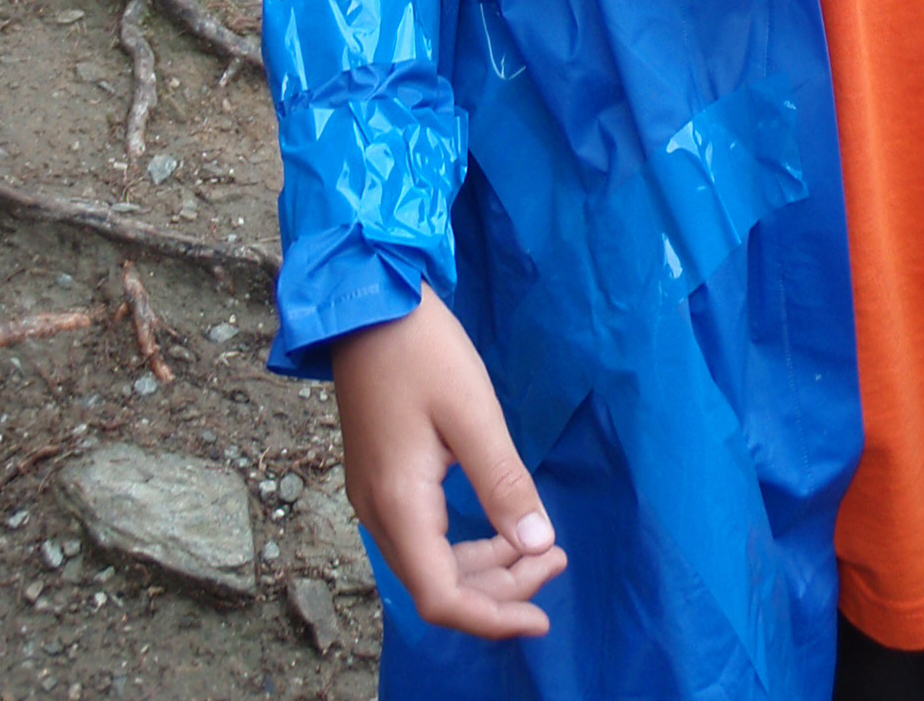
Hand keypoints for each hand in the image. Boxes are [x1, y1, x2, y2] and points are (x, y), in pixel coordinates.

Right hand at [334, 286, 566, 638]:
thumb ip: (503, 481)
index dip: (493, 617)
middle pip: (438, 587)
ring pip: (430, 565)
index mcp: (399, 504)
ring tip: (540, 548)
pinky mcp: (380, 480)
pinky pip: (424, 538)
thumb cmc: (422, 351)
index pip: (442, 597)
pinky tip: (500, 528)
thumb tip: (537, 543)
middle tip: (556, 560)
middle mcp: (378, 513)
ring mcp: (374, 498)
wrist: (367, 305)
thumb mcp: (473, 412)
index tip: (542, 619)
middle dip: (501, 589)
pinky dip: (465, 546)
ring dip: (485, 569)